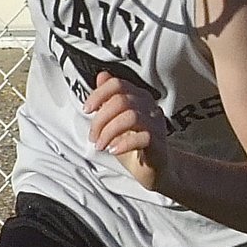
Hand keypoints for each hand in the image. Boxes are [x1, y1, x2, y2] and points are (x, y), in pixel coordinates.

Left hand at [84, 71, 168, 191]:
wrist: (153, 169)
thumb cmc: (133, 145)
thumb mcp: (114, 120)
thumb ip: (108, 99)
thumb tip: (101, 77)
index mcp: (138, 97)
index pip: (117, 84)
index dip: (99, 94)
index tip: (87, 109)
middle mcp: (149, 106)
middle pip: (121, 101)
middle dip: (100, 120)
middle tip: (93, 136)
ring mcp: (156, 124)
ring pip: (130, 117)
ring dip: (109, 132)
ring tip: (101, 145)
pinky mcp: (159, 142)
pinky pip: (143, 137)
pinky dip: (124, 144)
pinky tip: (114, 150)